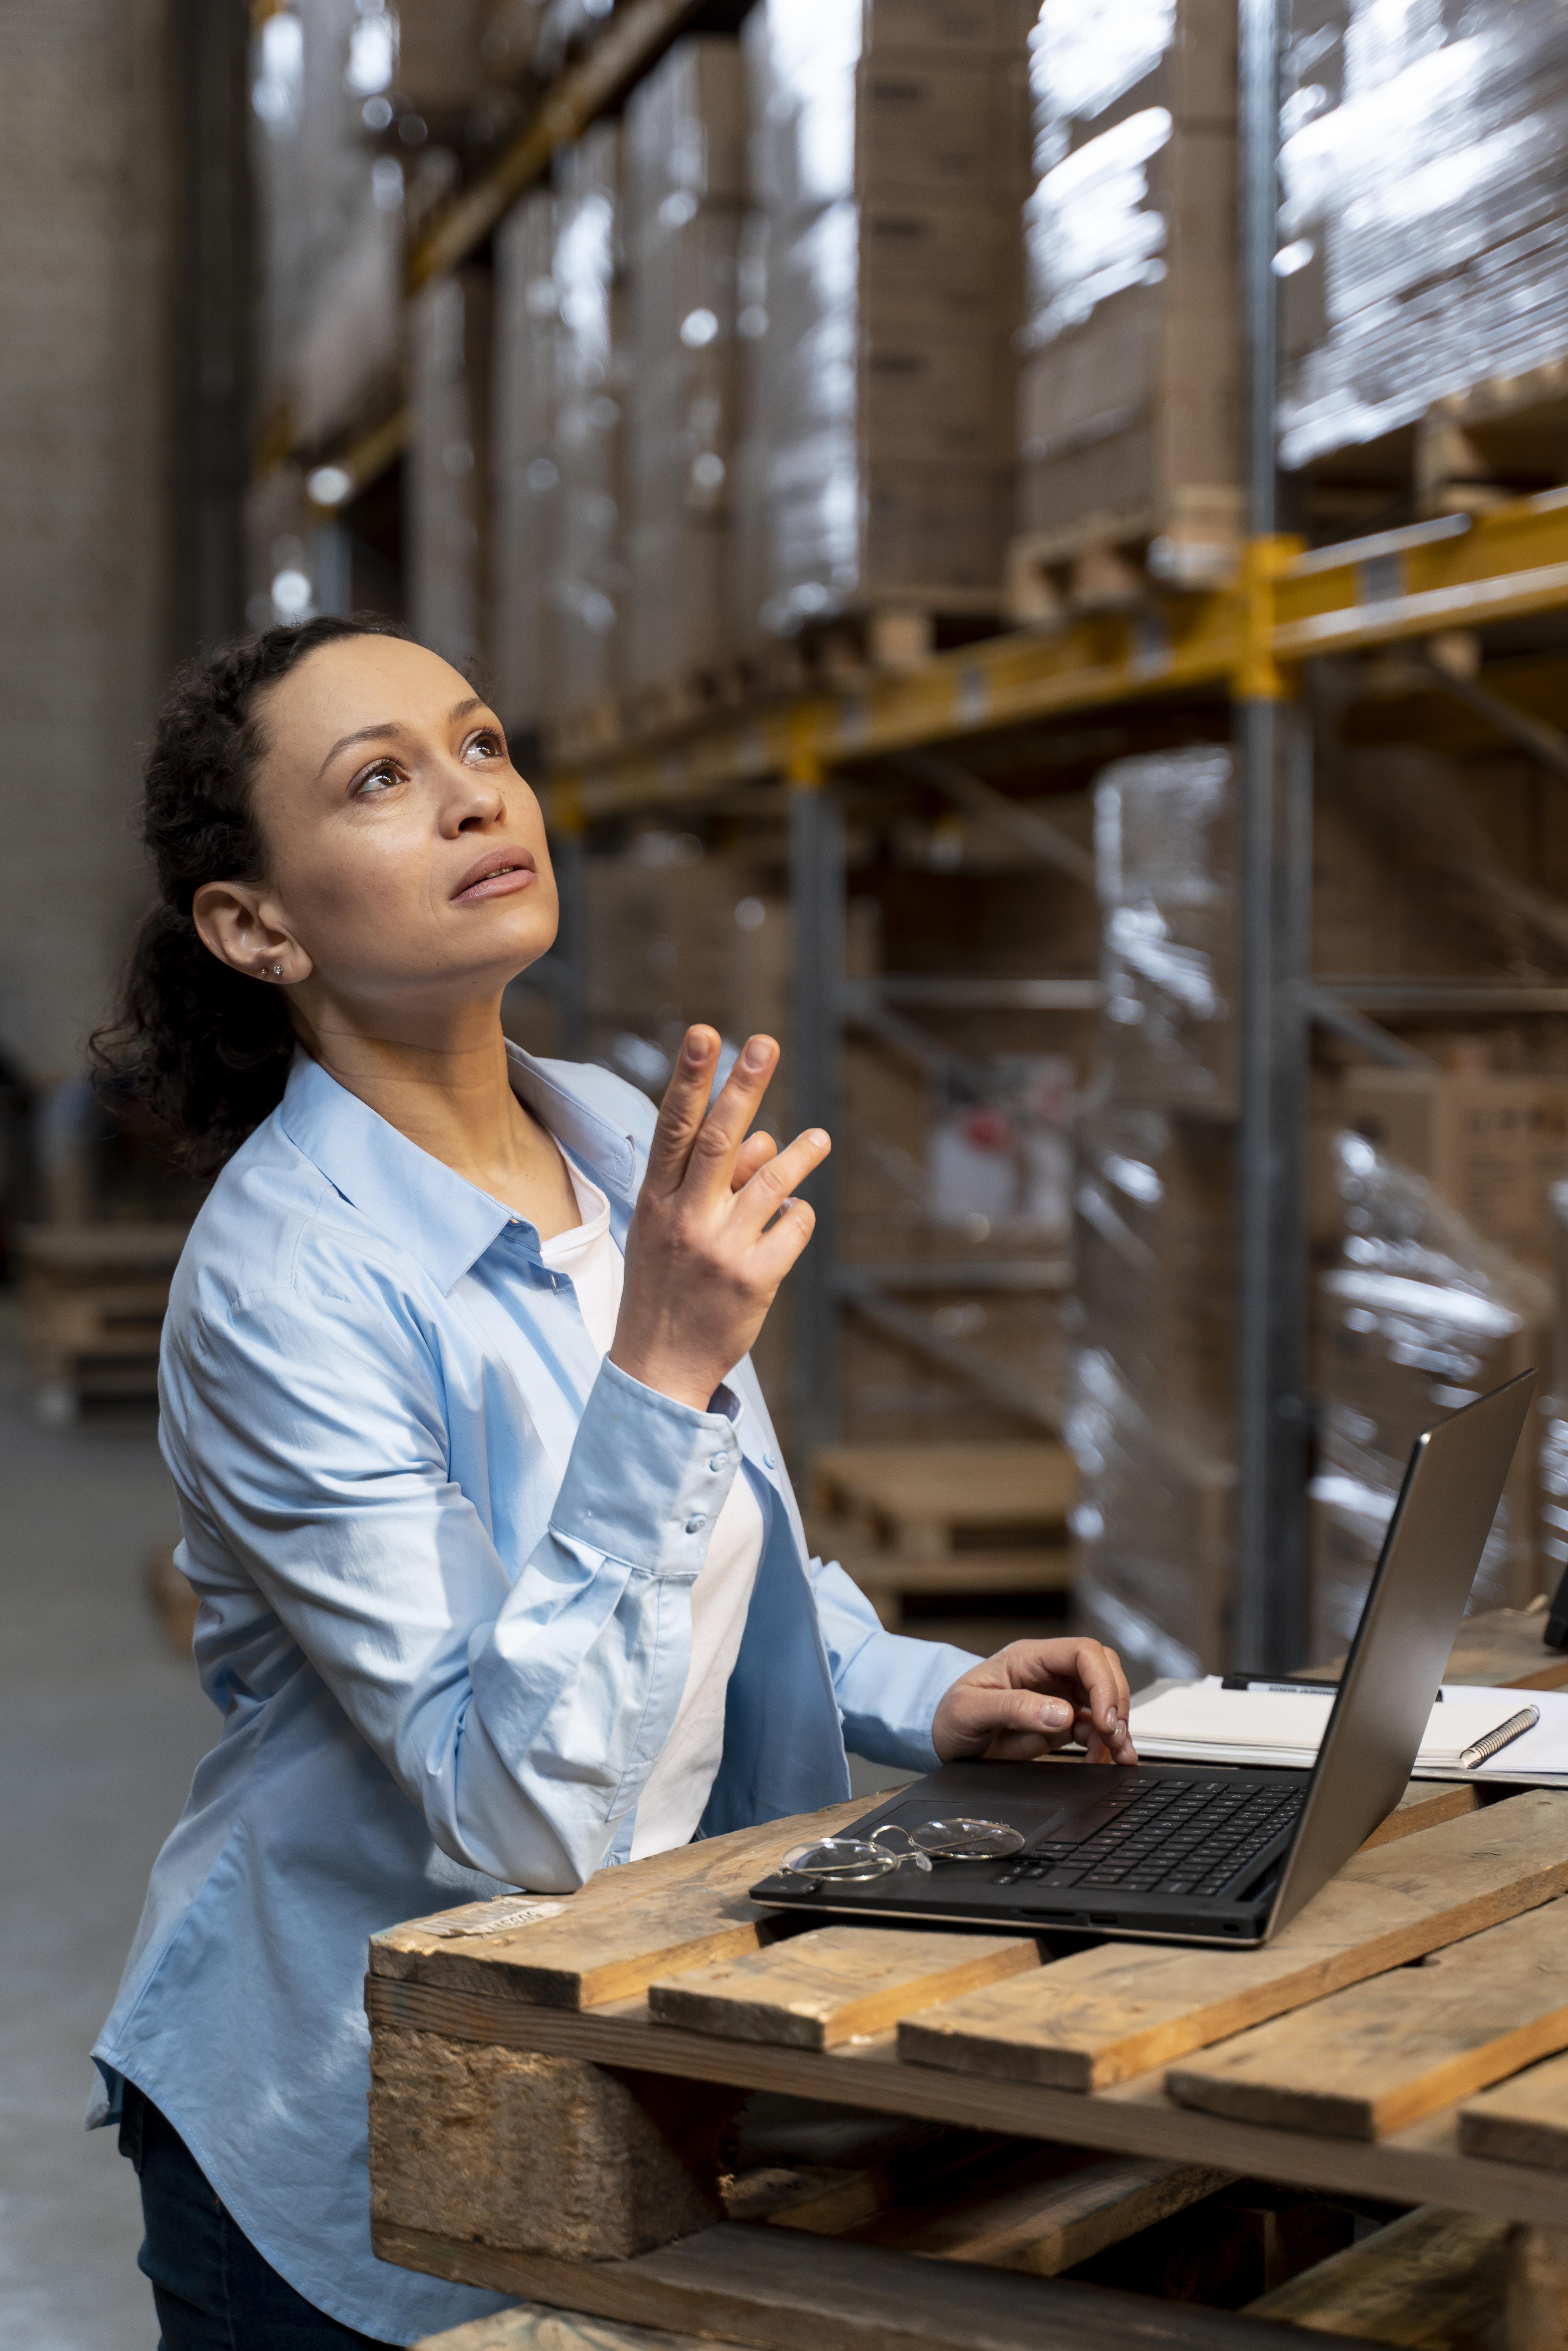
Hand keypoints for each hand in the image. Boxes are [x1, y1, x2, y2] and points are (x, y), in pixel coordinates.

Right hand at [610, 1027, 829, 1410]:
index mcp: (657, 1201)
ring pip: (772, 1182)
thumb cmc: (666, 1285)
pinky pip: (793, 1227)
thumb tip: (762, 1139)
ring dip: (800, 1154)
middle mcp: (687, 1218)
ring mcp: (722, 1249)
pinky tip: (793, 1219)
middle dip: (743, 1087)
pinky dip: (798, 1216)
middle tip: (766, 1043)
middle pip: (720, 1140)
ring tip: (820, 1139)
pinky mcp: (755, 1279)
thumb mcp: (668, 1228)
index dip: (690, 1079)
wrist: (659, 1367)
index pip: (675, 1128)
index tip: (705, 1033)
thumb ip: (707, 1182)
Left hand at [931, 1638, 1135, 1765]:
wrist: (943, 1738)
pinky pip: (1094, 1728)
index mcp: (1029, 1658)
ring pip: (1104, 1699)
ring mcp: (1058, 1697)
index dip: (1102, 1680)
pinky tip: (1104, 1759)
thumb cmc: (950, 1713)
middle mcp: (1049, 1673)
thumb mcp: (971, 1709)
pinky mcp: (1061, 1723)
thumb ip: (1015, 1708)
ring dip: (1118, 1726)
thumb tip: (1062, 1714)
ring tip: (1119, 1753)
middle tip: (1113, 1735)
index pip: (1082, 1652)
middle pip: (1103, 1670)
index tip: (1104, 1717)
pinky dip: (1106, 1744)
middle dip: (1116, 1701)